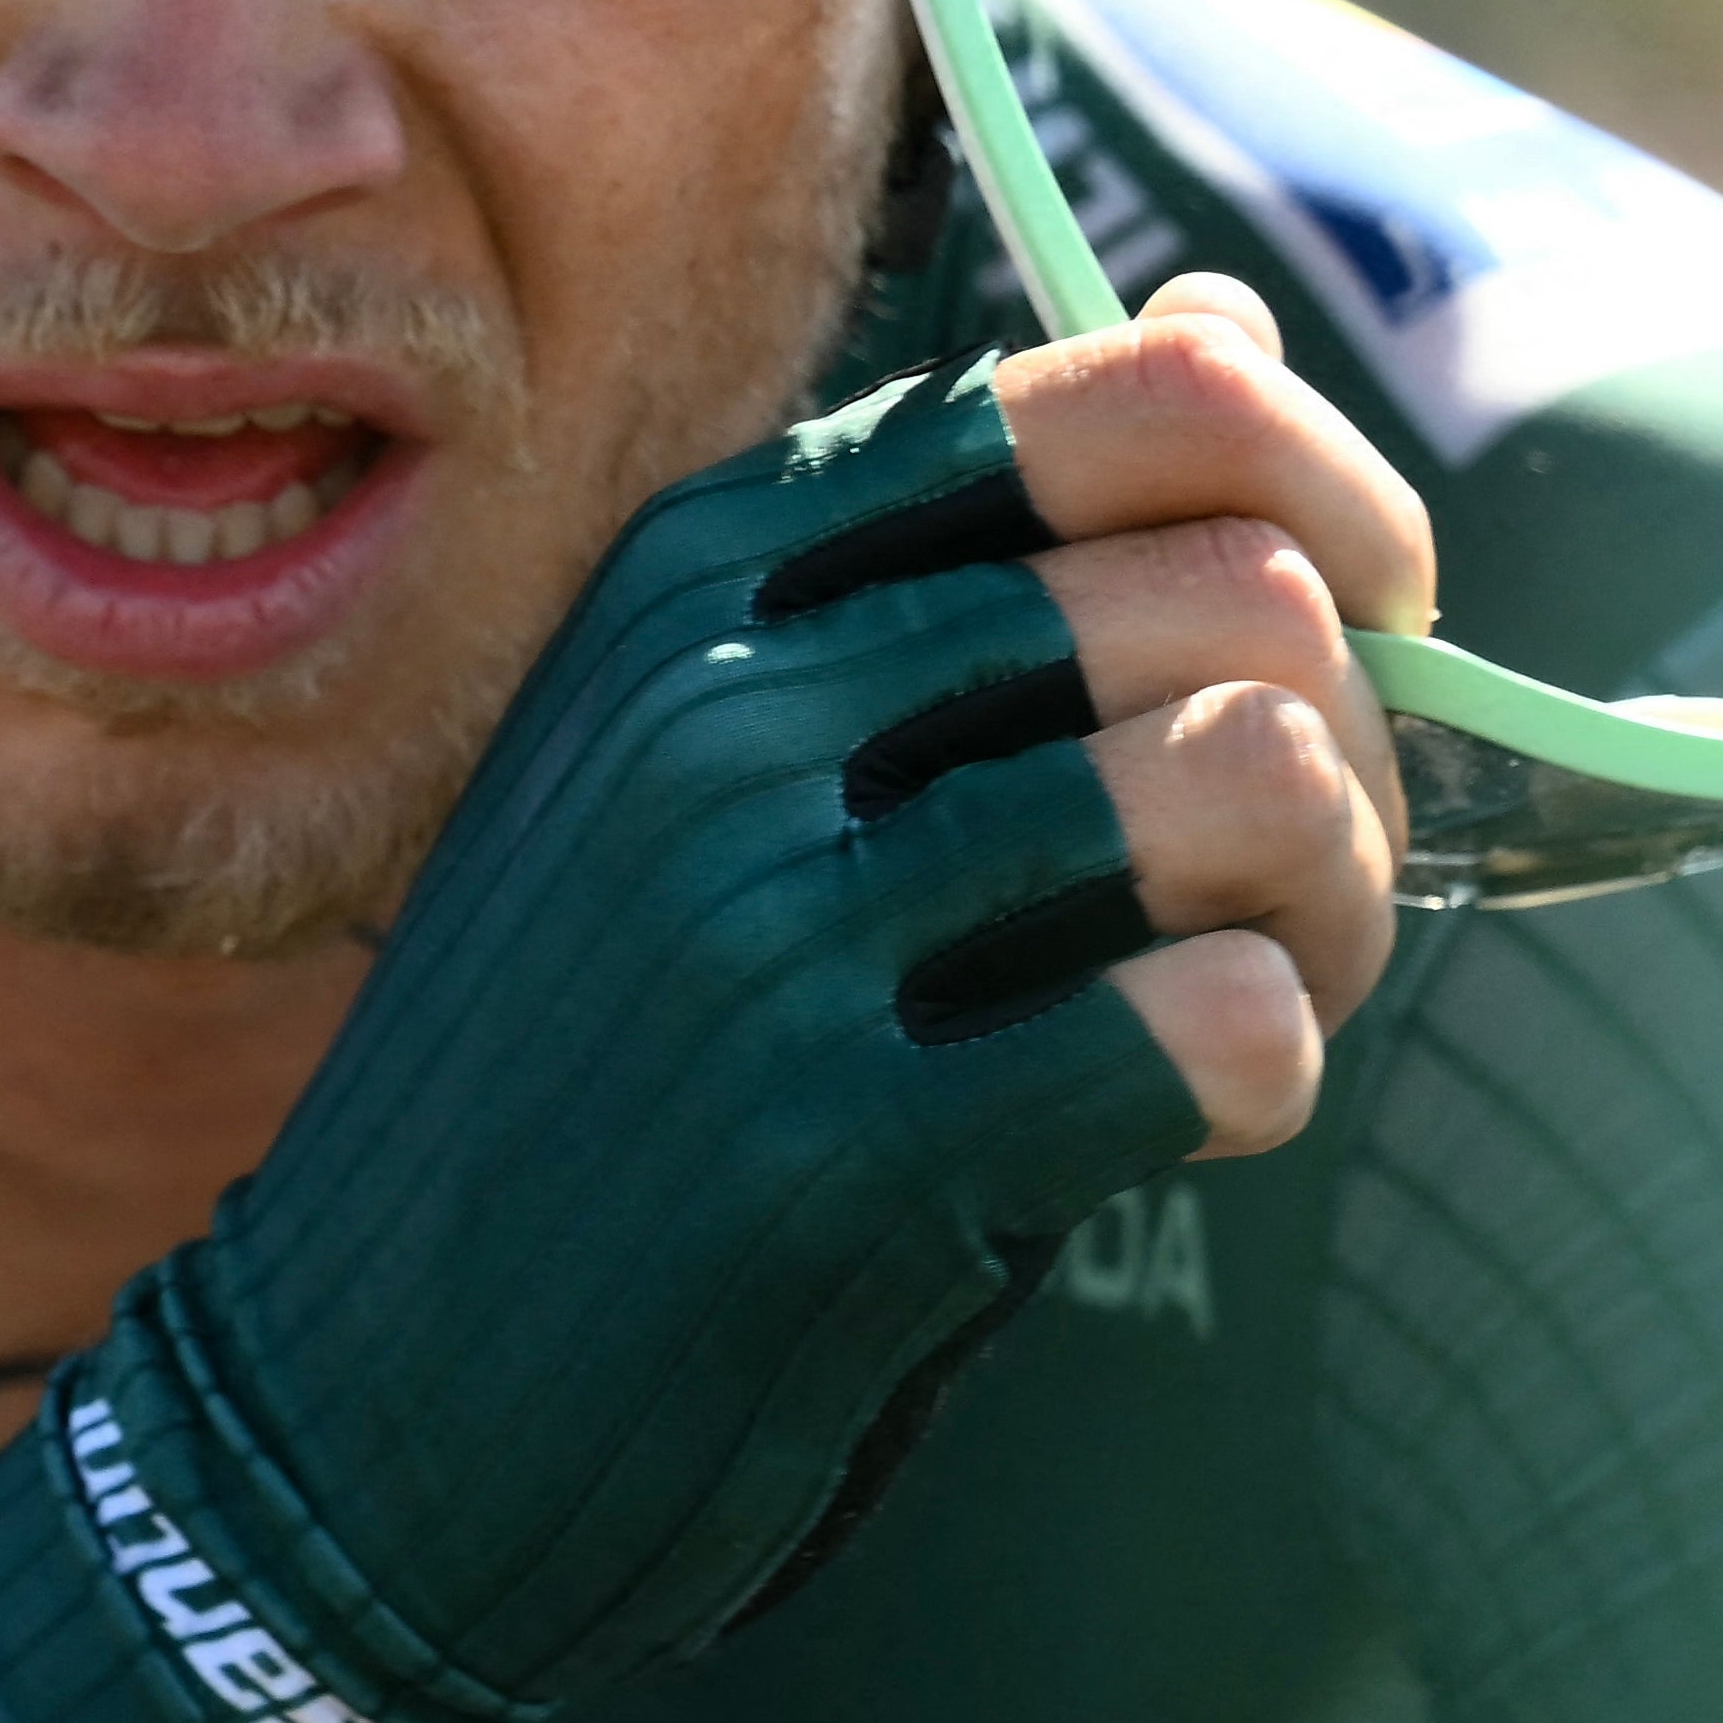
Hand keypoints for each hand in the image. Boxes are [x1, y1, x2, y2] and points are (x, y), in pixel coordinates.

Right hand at [0, 281, 1432, 1722]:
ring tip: (1261, 993)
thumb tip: (1233, 316)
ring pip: (1254, 779)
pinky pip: (1217, 1022)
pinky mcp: (837, 1152)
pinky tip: (1182, 1118)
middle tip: (1296, 886)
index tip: (1363, 620)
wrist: (359, 1406)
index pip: (1129, 402)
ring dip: (1338, 909)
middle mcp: (722, 705)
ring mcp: (765, 924)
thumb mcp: (702, 750)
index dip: (1325, 492)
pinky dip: (1267, 1068)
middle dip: (1357, 746)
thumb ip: (961, 549)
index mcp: (698, 570)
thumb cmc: (591, 1065)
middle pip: (1235, 593)